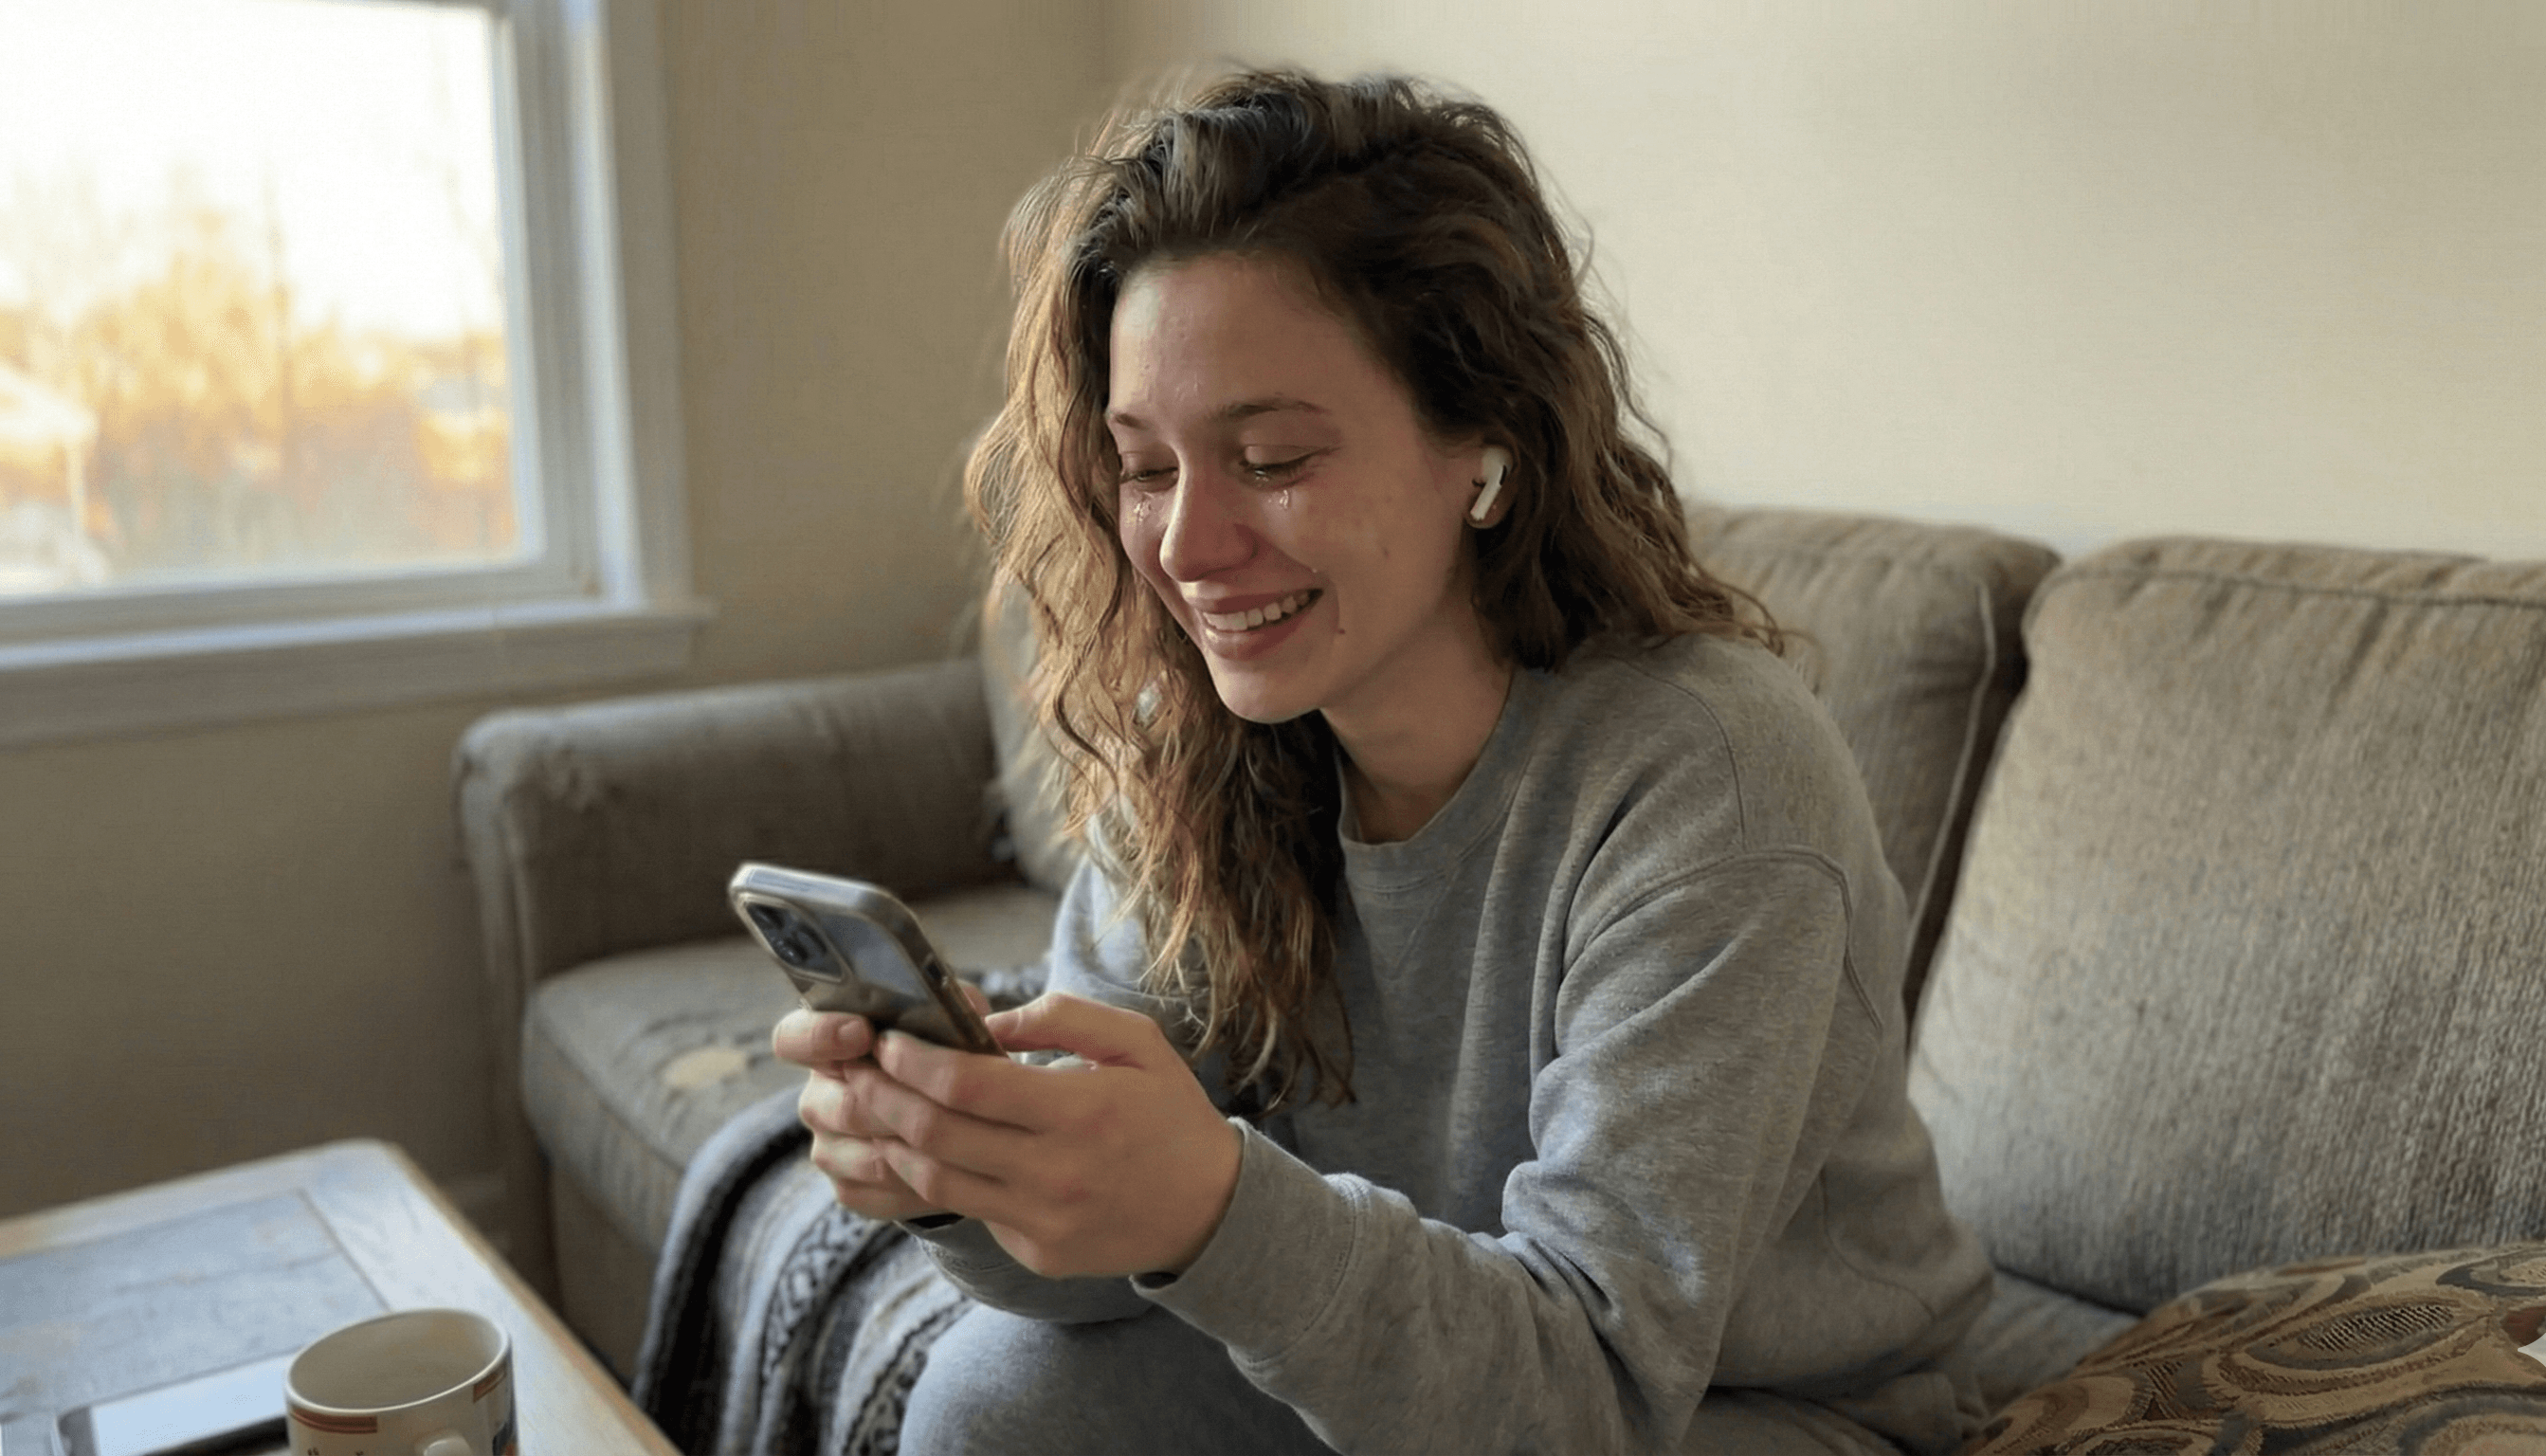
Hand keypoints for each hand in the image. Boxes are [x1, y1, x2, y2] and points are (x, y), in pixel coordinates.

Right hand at [772, 983, 991, 1221]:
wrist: (958, 1124)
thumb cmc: (945, 1058)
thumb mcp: (951, 1023)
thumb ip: (950, 1009)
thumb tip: (966, 1010)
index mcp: (828, 1044)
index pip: (793, 1038)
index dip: (822, 1035)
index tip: (863, 1032)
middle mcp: (818, 1096)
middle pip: (841, 1107)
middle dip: (896, 1104)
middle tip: (941, 1098)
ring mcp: (828, 1147)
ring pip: (866, 1155)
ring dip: (916, 1147)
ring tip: (962, 1136)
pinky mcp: (848, 1188)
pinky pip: (879, 1192)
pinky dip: (920, 1182)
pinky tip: (953, 1169)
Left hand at [862, 991, 1241, 1279]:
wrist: (1211, 1210)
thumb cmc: (1170, 1113)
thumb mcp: (1137, 1043)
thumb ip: (1064, 1017)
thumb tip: (989, 1022)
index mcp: (1079, 1111)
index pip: (967, 1085)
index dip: (914, 1061)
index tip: (889, 1039)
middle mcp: (1055, 1173)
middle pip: (936, 1134)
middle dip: (883, 1096)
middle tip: (859, 1070)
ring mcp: (1043, 1221)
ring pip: (937, 1182)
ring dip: (894, 1142)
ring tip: (874, 1111)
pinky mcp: (1037, 1253)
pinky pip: (973, 1211)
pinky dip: (943, 1179)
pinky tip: (927, 1151)